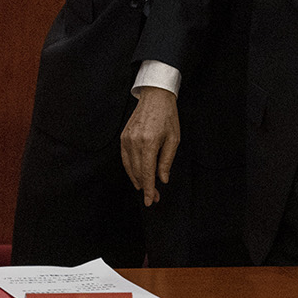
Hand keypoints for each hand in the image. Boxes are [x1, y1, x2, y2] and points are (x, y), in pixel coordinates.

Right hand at [120, 87, 179, 205]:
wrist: (155, 96)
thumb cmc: (167, 116)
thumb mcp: (174, 139)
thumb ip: (166, 161)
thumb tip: (162, 179)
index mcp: (149, 142)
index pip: (146, 173)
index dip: (149, 189)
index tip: (151, 201)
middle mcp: (135, 142)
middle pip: (137, 172)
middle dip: (145, 187)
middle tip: (155, 197)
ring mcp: (126, 139)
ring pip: (129, 167)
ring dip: (137, 180)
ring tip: (146, 189)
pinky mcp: (123, 137)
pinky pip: (125, 158)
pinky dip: (130, 169)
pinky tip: (137, 176)